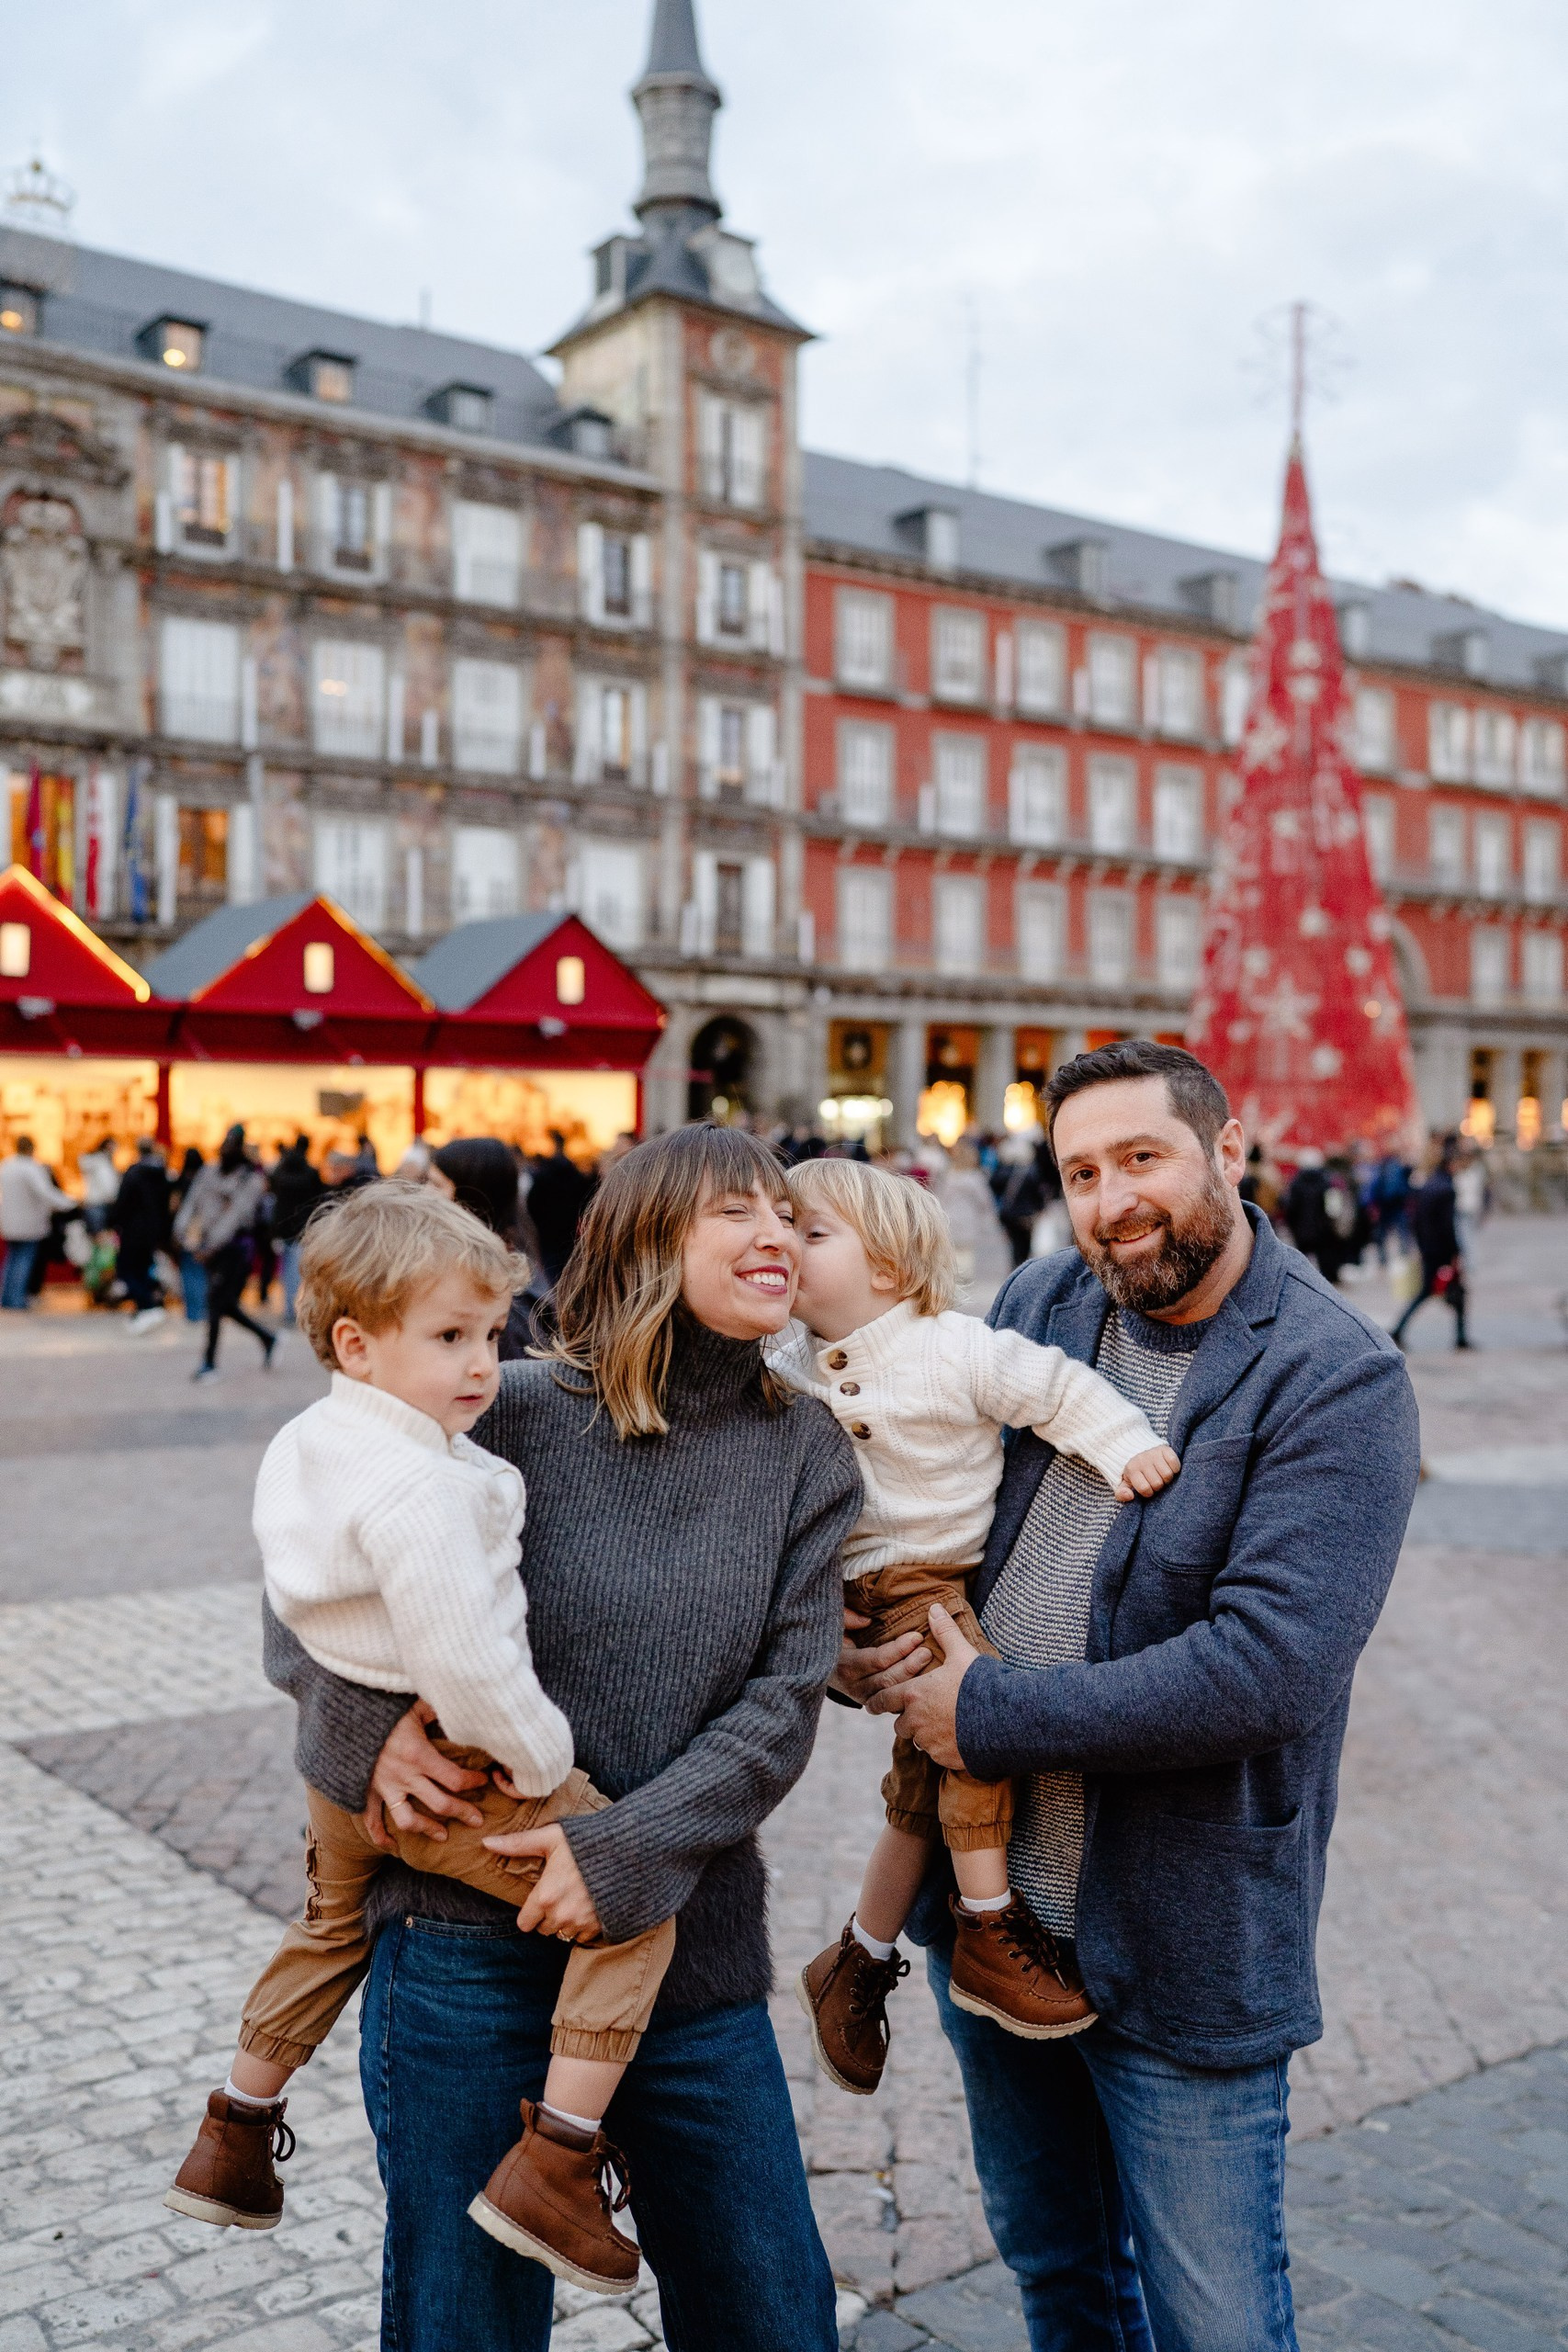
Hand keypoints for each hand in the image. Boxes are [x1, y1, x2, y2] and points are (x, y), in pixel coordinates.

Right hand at [362, 1701, 489, 1848]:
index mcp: (419, 1755)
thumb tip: (459, 1708)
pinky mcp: (366, 1792)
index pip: (455, 1778)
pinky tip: (392, 1846)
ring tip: (443, 1835)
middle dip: (462, 1813)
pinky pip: (371, 1821)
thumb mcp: (415, 1705)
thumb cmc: (384, 1708)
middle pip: (440, 1804)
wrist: (345, 1717)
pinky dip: (380, 1836)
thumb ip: (437, 1710)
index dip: (473, 1782)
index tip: (483, 1780)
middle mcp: (403, 1776)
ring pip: (409, 1820)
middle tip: (477, 1820)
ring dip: (427, 1829)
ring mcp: (384, 1788)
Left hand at [484, 1820, 603, 1942]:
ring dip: (566, 1922)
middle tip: (559, 1895)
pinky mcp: (599, 1927)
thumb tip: (486, 1842)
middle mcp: (560, 1914)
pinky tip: (589, 1905)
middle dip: (548, 1916)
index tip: (539, 1899)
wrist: (627, 1852)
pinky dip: (584, 1925)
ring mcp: (581, 1923)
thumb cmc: (585, 1842)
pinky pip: (583, 1936)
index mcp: (545, 1896)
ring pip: (563, 1934)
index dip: (530, 1913)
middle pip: (543, 1930)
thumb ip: (518, 1843)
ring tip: (575, 1899)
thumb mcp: (550, 1838)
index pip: (524, 1924)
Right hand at [829, 1605, 930, 1705]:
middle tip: (927, 1651)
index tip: (916, 1636)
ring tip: (929, 1663)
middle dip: (910, 1665)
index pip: (877, 1660)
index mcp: (844, 1665)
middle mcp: (854, 1686)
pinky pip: (894, 1701)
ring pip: (893, 1693)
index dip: (899, 1649)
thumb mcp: (832, 1624)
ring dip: (912, 1678)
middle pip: (888, 1680)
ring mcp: (865, 1698)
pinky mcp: (874, 1703)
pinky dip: (908, 1690)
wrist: (822, 1667)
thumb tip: (866, 1621)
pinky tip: (924, 1679)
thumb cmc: (832, 1639)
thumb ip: (845, 1618)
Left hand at [866, 1602, 974, 1769]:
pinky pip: (936, 1754)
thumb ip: (945, 1632)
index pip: (882, 1700)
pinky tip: (957, 1737)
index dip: (878, 1701)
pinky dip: (942, 1747)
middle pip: (900, 1724)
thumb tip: (934, 1607)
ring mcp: (929, 1742)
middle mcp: (916, 1721)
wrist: (1005, 1720)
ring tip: (943, 1723)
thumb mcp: (962, 1654)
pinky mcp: (944, 1758)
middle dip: (907, 1719)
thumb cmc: (981, 1684)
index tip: (872, 1704)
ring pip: (918, 1740)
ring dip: (924, 1733)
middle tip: (920, 1712)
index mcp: (914, 1694)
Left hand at [1115, 1443, 1180, 1502]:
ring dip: (1167, 1478)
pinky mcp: (1165, 1449)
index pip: (1145, 1489)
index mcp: (1131, 1470)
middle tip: (1156, 1480)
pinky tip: (1168, 1467)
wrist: (1138, 1449)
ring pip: (1167, 1475)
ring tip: (1162, 1475)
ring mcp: (1154, 1454)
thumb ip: (1122, 1493)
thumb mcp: (1125, 1482)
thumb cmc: (1135, 1471)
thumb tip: (1130, 1496)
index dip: (1148, 1492)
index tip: (1147, 1488)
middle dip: (1158, 1486)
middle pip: (1158, 1483)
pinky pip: (1175, 1464)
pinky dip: (1175, 1468)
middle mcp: (1142, 1460)